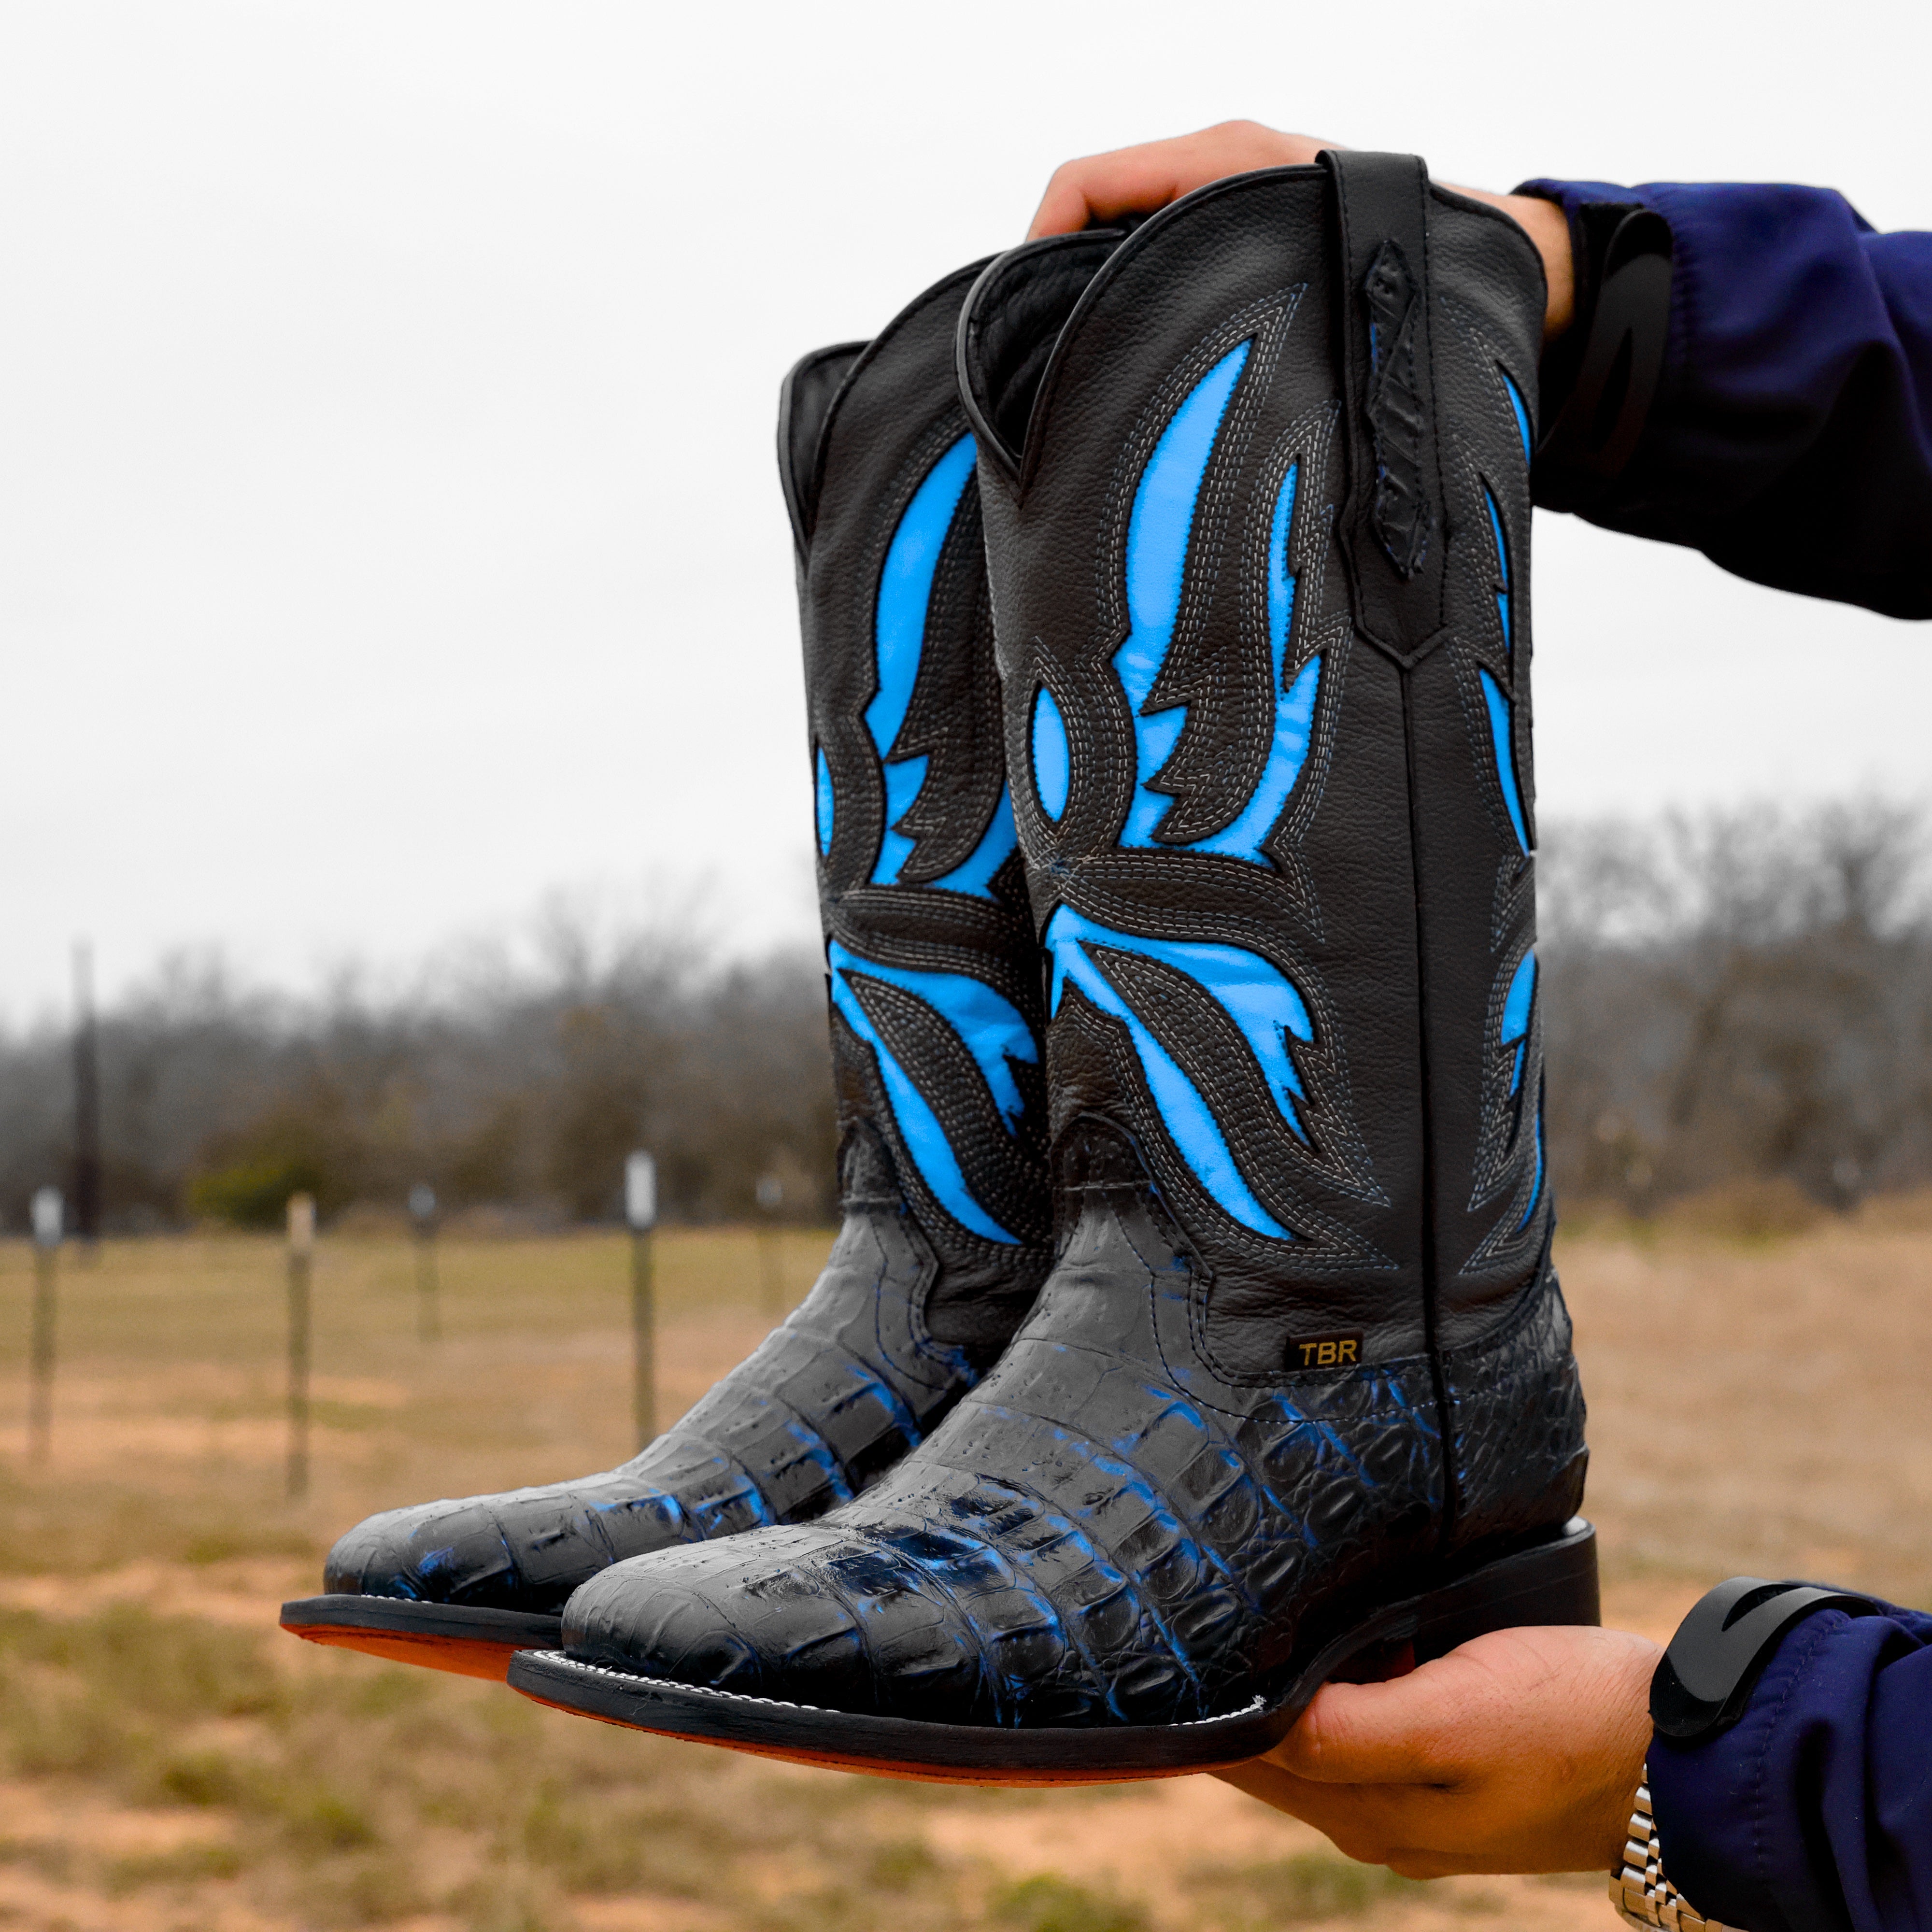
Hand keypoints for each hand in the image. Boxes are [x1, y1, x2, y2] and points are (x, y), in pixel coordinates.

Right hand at [1028, 120, 1574, 339]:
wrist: (1480, 261)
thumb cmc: (1400, 254)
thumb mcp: (1287, 258)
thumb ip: (1202, 278)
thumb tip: (1120, 334)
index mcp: (1217, 158)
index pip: (1084, 183)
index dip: (1036, 245)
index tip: (1021, 320)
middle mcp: (1218, 172)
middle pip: (1096, 215)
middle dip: (1062, 283)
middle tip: (1051, 363)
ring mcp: (1230, 207)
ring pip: (1132, 249)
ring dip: (1107, 304)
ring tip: (1098, 373)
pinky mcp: (1246, 243)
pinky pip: (1171, 267)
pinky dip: (1148, 309)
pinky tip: (1151, 363)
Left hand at [1214, 1625, 1657, 1876]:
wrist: (1682, 1756)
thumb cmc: (1571, 1725)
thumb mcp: (1453, 1718)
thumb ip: (1352, 1729)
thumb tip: (1260, 1720)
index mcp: (1369, 1815)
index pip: (1246, 1756)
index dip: (1205, 1700)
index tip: (1171, 1636)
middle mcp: (1381, 1819)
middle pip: (1271, 1752)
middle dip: (1234, 1692)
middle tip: (1196, 1610)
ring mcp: (1419, 1800)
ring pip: (1317, 1737)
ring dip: (1286, 1685)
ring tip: (1254, 1611)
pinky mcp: (1455, 1769)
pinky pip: (1367, 1727)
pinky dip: (1339, 1686)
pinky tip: (1340, 1638)